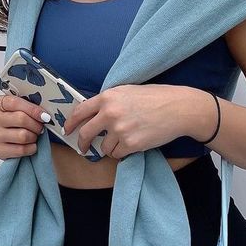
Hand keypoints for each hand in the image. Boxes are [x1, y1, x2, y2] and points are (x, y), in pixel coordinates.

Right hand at [0, 93, 50, 159]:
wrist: (12, 138)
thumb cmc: (18, 119)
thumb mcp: (21, 106)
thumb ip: (30, 104)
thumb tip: (44, 113)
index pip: (15, 103)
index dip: (33, 109)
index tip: (44, 116)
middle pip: (21, 119)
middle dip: (36, 124)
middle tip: (41, 127)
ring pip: (22, 136)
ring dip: (34, 136)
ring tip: (34, 135)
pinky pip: (21, 149)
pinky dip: (31, 148)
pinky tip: (31, 144)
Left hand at [62, 85, 187, 158]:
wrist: (177, 108)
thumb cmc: (154, 97)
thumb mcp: (126, 91)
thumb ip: (108, 101)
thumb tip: (92, 115)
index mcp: (107, 97)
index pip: (80, 111)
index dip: (71, 122)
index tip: (67, 130)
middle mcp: (110, 113)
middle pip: (86, 133)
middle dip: (82, 143)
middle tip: (83, 148)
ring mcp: (120, 130)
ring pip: (104, 147)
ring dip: (110, 147)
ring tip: (124, 139)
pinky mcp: (131, 144)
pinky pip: (118, 154)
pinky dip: (122, 152)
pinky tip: (133, 143)